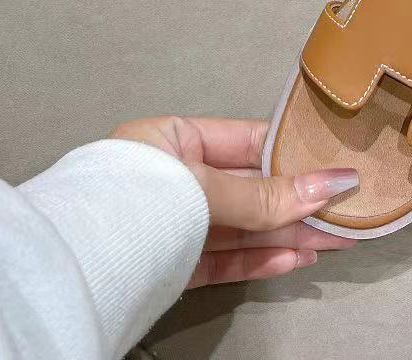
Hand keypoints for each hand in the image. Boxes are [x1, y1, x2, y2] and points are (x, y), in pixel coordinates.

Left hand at [110, 116, 358, 287]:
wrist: (69, 271)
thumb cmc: (126, 206)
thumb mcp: (205, 190)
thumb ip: (264, 195)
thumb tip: (328, 185)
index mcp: (170, 140)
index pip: (245, 141)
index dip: (292, 154)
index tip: (331, 165)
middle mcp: (170, 180)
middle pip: (247, 188)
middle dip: (296, 202)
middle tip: (342, 210)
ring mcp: (171, 226)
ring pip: (240, 228)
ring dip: (287, 235)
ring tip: (330, 239)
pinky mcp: (170, 267)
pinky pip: (223, 260)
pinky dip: (260, 260)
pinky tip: (293, 257)